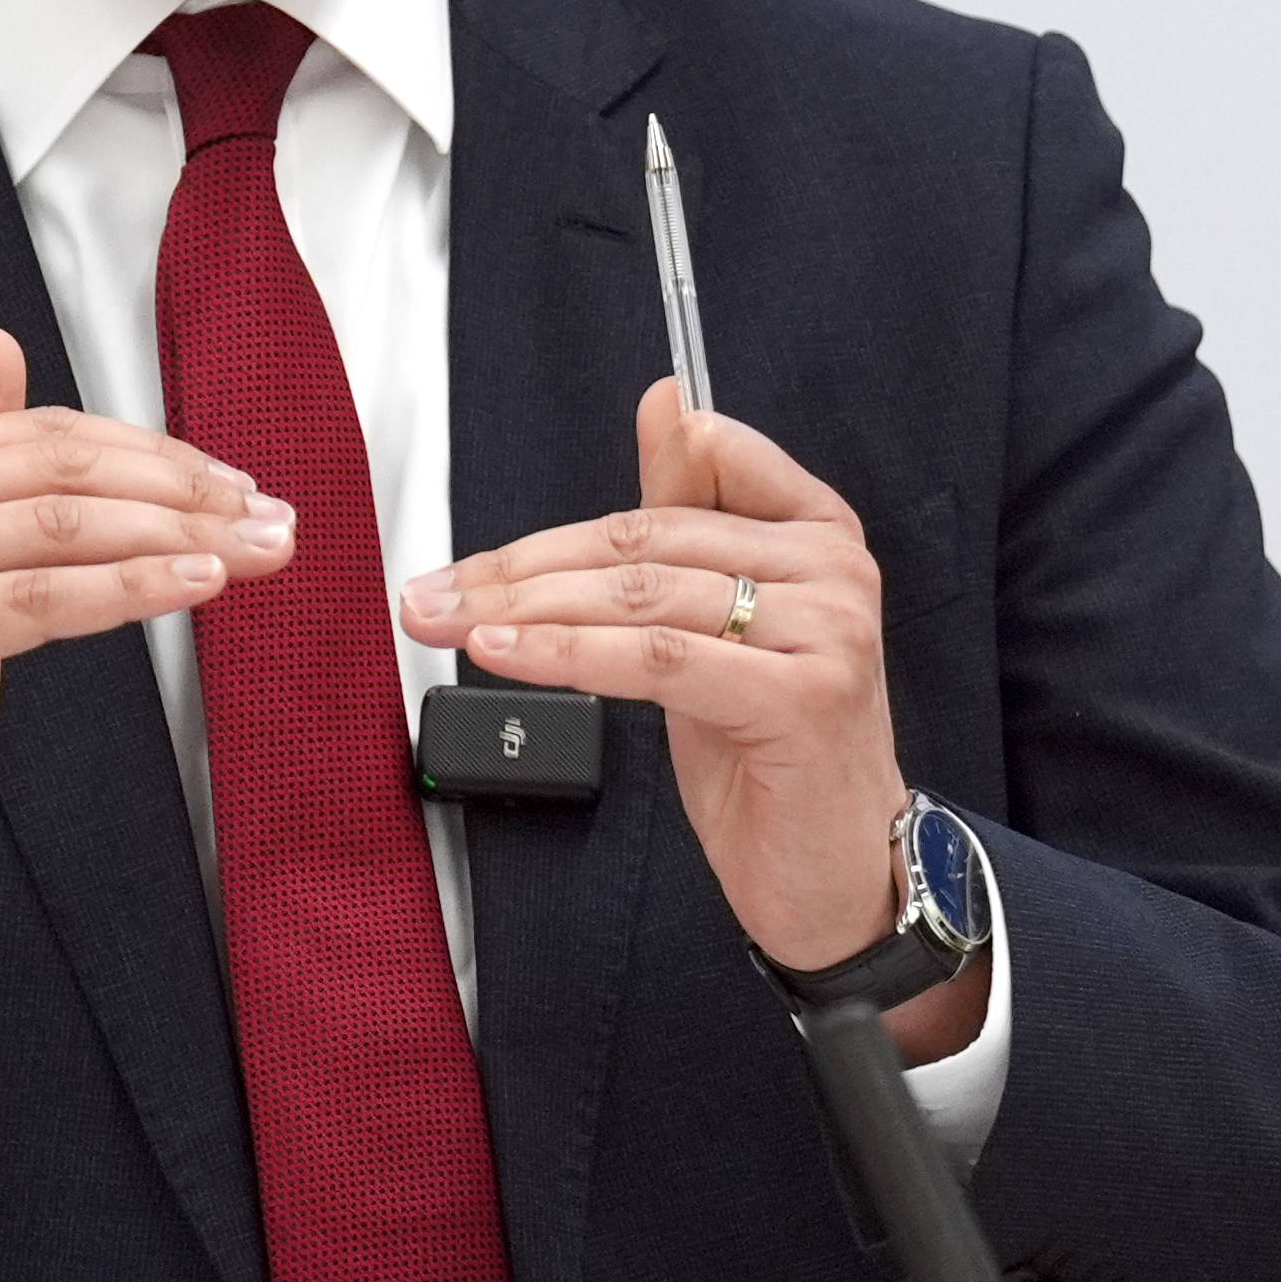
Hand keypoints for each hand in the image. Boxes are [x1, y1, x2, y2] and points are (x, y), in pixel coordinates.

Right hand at [0, 325, 287, 1063]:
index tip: (234, 483)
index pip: (42, 436)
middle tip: (265, 516)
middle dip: (180, 489)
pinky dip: (130, 587)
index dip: (151, 453)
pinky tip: (195, 586)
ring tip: (254, 551)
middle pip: (56, 470)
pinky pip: (38, 600)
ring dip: (177, 535)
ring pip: (57, 528)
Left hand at [399, 381, 984, 1060]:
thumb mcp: (722, 627)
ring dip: (526, 609)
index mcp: (818, 530)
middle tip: (436, 593)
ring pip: (641, 595)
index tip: (489, 552)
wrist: (844, 878)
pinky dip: (566, 654)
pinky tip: (505, 653)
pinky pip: (655, 658)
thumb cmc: (777, 755)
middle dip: (522, 568)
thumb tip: (667, 404)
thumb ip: (691, 519)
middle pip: (645, 539)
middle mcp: (832, 568)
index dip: (577, 511)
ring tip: (449, 624)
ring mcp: (824, 630)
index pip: (694, 463)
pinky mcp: (798, 696)